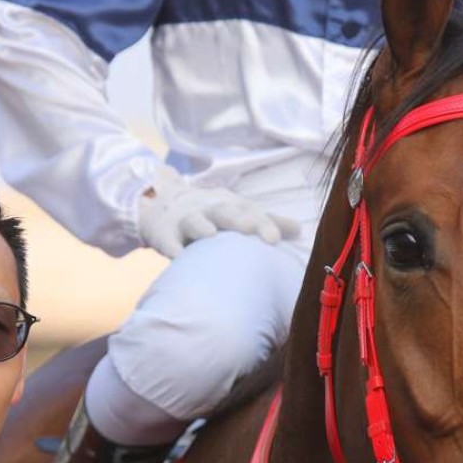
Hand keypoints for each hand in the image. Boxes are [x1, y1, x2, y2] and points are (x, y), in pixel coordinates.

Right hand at [138, 165, 301, 257]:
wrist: (163, 206)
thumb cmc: (212, 214)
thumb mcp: (238, 212)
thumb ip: (268, 221)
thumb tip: (300, 230)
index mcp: (231, 204)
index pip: (250, 211)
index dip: (264, 223)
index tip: (277, 240)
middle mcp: (209, 208)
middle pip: (224, 211)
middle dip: (237, 219)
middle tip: (251, 229)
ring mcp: (185, 220)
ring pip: (193, 221)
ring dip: (201, 226)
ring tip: (211, 235)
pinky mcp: (165, 234)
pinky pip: (168, 242)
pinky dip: (173, 249)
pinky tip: (178, 258)